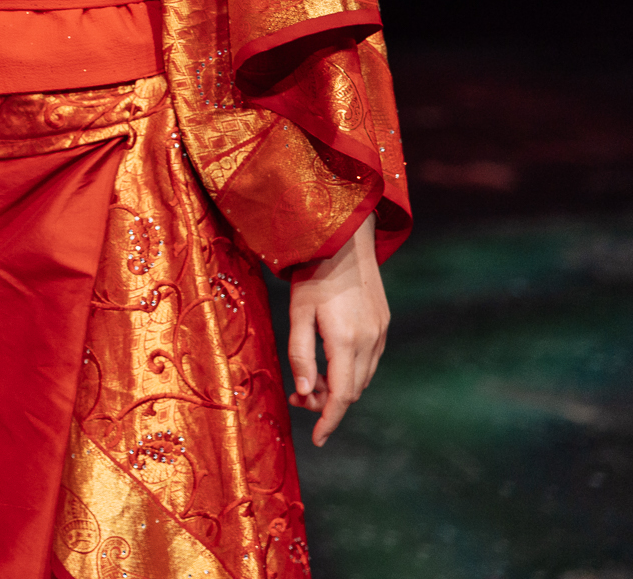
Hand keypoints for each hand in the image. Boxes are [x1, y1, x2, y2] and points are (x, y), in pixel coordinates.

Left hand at [287, 214, 388, 445]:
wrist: (344, 240)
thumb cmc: (313, 275)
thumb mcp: (298, 313)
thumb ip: (300, 355)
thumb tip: (306, 393)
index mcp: (347, 341)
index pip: (341, 396)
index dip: (329, 421)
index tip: (318, 440)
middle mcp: (370, 342)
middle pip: (352, 391)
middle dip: (326, 404)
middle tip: (297, 400)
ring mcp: (381, 333)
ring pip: (362, 377)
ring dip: (338, 388)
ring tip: (308, 383)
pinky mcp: (384, 324)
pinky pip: (369, 361)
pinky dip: (350, 371)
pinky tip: (330, 364)